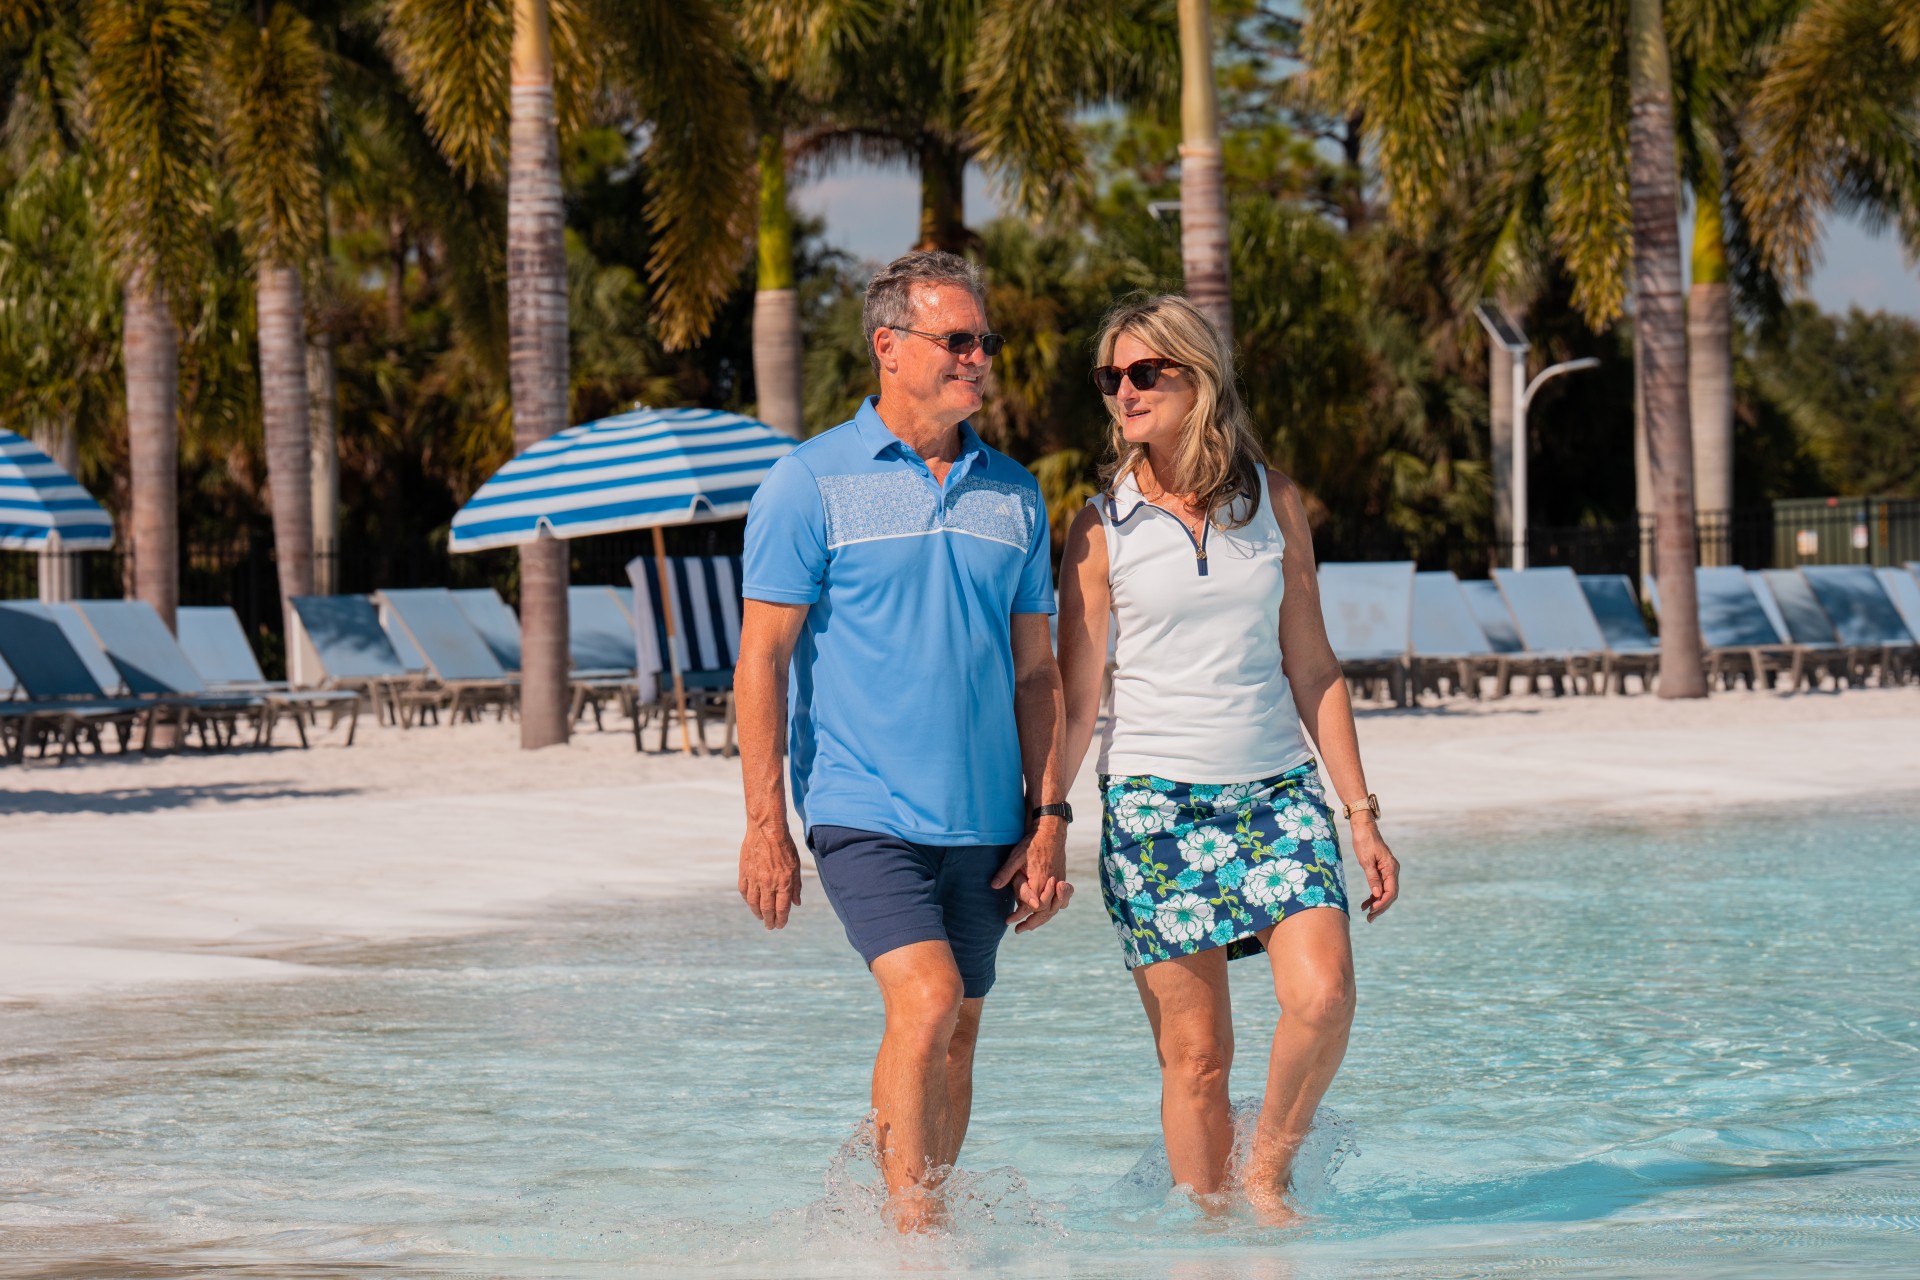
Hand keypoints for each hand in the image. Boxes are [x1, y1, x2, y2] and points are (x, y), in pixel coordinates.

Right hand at [738, 823, 803, 928]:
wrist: (766, 829)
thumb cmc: (784, 846)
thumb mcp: (796, 866)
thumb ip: (796, 886)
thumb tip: (797, 903)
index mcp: (783, 882)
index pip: (782, 908)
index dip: (781, 919)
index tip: (781, 925)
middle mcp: (768, 883)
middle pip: (767, 909)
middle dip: (769, 921)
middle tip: (770, 927)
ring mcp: (754, 878)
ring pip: (753, 903)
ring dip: (757, 913)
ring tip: (760, 917)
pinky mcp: (744, 872)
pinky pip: (744, 891)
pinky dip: (747, 899)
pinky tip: (750, 902)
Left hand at [992, 818, 1071, 932]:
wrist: (1051, 831)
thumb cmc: (1032, 843)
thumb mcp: (1016, 856)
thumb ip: (1006, 872)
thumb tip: (993, 886)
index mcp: (1040, 880)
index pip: (1033, 906)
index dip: (1021, 915)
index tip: (1009, 921)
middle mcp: (1052, 884)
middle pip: (1046, 912)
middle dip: (1032, 923)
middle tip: (1018, 930)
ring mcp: (1059, 882)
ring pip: (1055, 908)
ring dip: (1043, 919)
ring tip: (1031, 926)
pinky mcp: (1062, 878)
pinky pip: (1061, 900)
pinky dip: (1054, 909)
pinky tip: (1047, 913)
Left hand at [1351, 818, 1398, 921]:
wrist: (1364, 828)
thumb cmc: (1364, 842)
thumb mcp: (1366, 860)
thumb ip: (1372, 878)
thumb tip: (1376, 895)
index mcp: (1391, 868)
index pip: (1391, 891)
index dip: (1382, 903)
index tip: (1372, 911)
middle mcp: (1392, 871)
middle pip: (1390, 894)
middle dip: (1380, 907)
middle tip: (1370, 918)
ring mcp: (1388, 871)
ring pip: (1385, 892)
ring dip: (1377, 904)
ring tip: (1367, 915)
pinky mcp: (1381, 871)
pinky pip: (1380, 887)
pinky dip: (1373, 896)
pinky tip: (1365, 904)